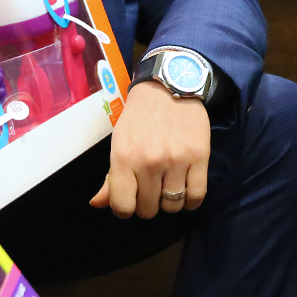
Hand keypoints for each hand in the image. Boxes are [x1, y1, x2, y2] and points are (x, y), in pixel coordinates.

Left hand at [90, 80, 210, 217]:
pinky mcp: (199, 157)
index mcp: (123, 158)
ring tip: (168, 187)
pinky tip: (185, 190)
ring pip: (172, 206)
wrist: (168, 87)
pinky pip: (196, 196)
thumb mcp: (118, 143)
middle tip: (151, 189)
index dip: (125, 209)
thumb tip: (97, 204)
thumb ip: (110, 177)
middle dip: (148, 204)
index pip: (122, 206)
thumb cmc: (139, 118)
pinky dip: (190, 201)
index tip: (131, 200)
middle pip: (148, 210)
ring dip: (169, 202)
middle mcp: (149, 162)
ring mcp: (176, 161)